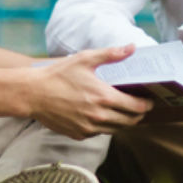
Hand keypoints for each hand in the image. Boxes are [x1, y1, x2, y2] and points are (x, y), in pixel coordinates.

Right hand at [26, 45, 153, 139]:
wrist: (32, 94)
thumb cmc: (58, 74)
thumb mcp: (86, 59)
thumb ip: (111, 54)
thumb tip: (132, 47)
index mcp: (104, 98)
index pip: (136, 107)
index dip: (147, 104)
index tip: (150, 100)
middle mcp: (99, 117)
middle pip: (130, 121)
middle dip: (139, 114)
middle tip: (141, 106)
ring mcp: (89, 128)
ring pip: (116, 129)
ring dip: (123, 121)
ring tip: (124, 111)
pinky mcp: (79, 135)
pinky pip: (99, 133)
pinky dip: (105, 126)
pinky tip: (103, 115)